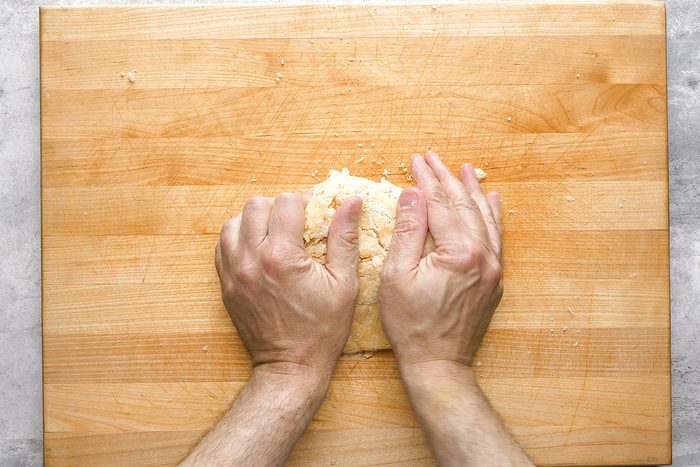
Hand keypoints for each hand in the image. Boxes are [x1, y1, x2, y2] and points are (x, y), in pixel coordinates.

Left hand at [215, 192, 362, 378]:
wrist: (291, 367)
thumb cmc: (323, 329)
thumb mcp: (345, 283)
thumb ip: (344, 238)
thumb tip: (351, 201)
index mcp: (282, 257)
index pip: (286, 202)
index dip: (305, 202)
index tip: (315, 215)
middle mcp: (251, 259)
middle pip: (256, 205)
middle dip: (279, 208)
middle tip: (295, 224)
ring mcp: (233, 272)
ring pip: (233, 222)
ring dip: (254, 221)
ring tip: (274, 235)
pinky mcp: (225, 285)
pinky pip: (222, 246)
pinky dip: (239, 240)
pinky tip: (258, 250)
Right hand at [380, 151, 502, 367]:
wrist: (438, 364)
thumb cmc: (411, 325)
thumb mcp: (398, 276)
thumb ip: (408, 231)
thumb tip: (412, 193)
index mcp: (460, 252)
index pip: (440, 204)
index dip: (426, 179)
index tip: (415, 160)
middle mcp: (484, 256)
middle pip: (464, 206)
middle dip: (446, 178)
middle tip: (432, 157)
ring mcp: (493, 268)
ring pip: (485, 218)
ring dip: (472, 192)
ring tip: (464, 169)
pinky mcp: (495, 280)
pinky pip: (497, 238)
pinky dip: (492, 217)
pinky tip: (491, 202)